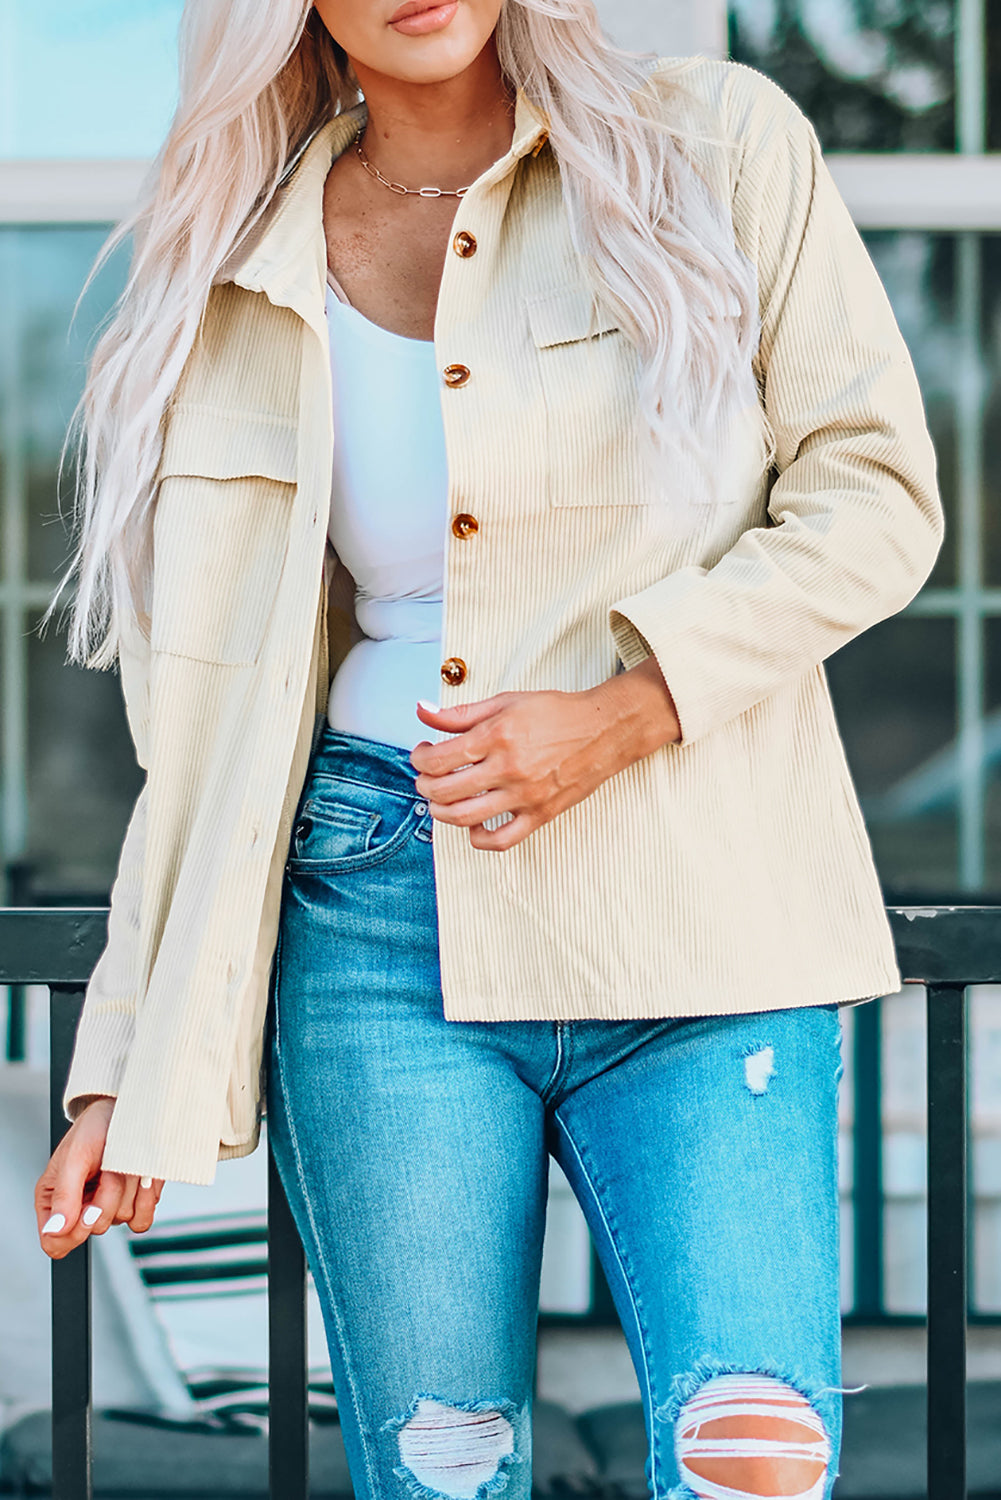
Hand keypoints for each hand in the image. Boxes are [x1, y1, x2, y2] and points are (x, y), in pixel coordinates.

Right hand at [35, 1097, 164, 1259]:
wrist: (129, 1111)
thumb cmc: (95, 1128)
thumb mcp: (74, 1157)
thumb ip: (64, 1196)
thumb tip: (54, 1231)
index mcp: (55, 1201)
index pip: (55, 1243)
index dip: (72, 1233)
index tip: (87, 1208)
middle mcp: (81, 1208)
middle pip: (94, 1229)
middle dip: (106, 1195)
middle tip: (105, 1169)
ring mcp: (109, 1206)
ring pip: (121, 1220)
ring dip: (127, 1189)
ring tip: (120, 1164)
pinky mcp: (134, 1203)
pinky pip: (141, 1221)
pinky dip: (145, 1198)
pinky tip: (142, 1178)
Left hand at [410, 656, 679, 850]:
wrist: (604, 729)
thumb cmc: (556, 713)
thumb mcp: (505, 703)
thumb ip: (460, 713)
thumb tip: (421, 710)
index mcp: (498, 736)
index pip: (438, 759)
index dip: (420, 759)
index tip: (422, 753)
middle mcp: (509, 768)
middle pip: (445, 790)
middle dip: (424, 785)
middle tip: (426, 777)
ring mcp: (525, 795)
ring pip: (465, 818)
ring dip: (441, 812)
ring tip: (441, 799)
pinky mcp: (540, 814)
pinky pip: (502, 841)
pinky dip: (479, 839)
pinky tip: (473, 826)